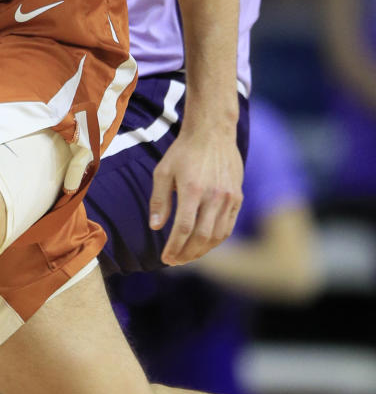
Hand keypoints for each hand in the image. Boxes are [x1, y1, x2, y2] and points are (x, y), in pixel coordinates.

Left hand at [149, 126, 242, 264]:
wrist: (213, 132)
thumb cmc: (183, 152)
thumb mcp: (163, 172)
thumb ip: (158, 201)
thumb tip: (155, 227)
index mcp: (193, 190)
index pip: (184, 228)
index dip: (174, 247)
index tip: (166, 258)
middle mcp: (214, 196)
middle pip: (202, 236)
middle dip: (187, 254)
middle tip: (174, 261)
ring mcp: (229, 197)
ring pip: (217, 235)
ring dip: (202, 250)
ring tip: (187, 256)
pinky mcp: (237, 197)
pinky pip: (228, 226)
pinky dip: (216, 239)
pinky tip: (204, 244)